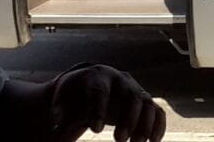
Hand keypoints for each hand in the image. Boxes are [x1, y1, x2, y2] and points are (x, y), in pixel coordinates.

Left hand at [47, 64, 165, 141]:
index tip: (95, 130)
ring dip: (145, 123)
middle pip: (130, 96)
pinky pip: (157, 110)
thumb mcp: (61, 100)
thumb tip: (56, 127)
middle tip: (119, 141)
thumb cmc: (72, 95)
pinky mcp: (144, 101)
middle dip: (127, 119)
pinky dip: (158, 125)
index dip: (98, 110)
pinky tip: (154, 141)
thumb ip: (59, 113)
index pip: (100, 92)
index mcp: (97, 77)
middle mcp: (121, 80)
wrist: (88, 85)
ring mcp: (135, 89)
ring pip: (147, 103)